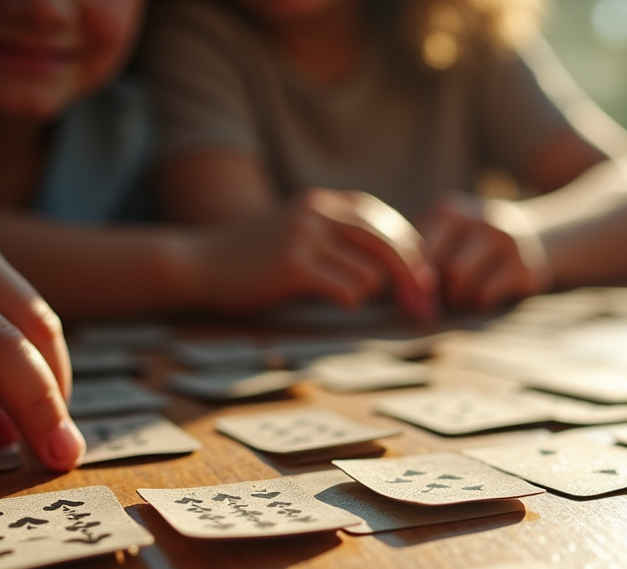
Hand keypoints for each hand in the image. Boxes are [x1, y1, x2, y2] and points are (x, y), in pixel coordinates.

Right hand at [192, 189, 436, 320]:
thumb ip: (345, 241)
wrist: (201, 264)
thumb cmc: (256, 260)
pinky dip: (349, 302)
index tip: (426, 287)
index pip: (389, 224)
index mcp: (328, 201)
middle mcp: (320, 209)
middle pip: (390, 245)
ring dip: (366, 294)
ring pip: (371, 273)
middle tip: (420, 309)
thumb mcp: (305, 235)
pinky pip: (348, 289)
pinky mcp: (294, 263)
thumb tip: (402, 271)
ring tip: (340, 297)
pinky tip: (335, 303)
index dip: (414, 256)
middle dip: (412, 279)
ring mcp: (307, 234)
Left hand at [419, 193, 547, 308]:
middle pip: (438, 267)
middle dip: (436, 290)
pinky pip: (485, 296)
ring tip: (462, 296)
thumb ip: (417, 252)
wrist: (540, 235)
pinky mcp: (524, 267)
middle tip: (441, 297)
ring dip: (457, 298)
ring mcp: (504, 240)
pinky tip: (484, 296)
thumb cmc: (475, 245)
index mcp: (449, 210)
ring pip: (459, 283)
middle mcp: (478, 218)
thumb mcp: (447, 234)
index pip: (415, 250)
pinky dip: (478, 303)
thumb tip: (383, 288)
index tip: (416, 292)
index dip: (412, 277)